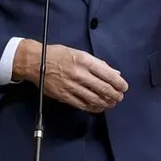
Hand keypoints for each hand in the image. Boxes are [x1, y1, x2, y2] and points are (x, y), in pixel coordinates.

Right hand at [14, 40, 128, 112]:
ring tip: (112, 103)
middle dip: (115, 95)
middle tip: (120, 97)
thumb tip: (114, 73)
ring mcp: (72, 86)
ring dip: (106, 103)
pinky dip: (93, 108)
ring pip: (94, 99)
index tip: (124, 87)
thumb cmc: (59, 55)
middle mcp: (80, 74)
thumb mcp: (80, 53)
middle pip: (103, 89)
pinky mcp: (64, 96)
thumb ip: (98, 64)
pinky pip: (82, 105)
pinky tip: (99, 107)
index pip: (108, 75)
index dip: (119, 83)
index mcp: (85, 61)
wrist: (36, 62)